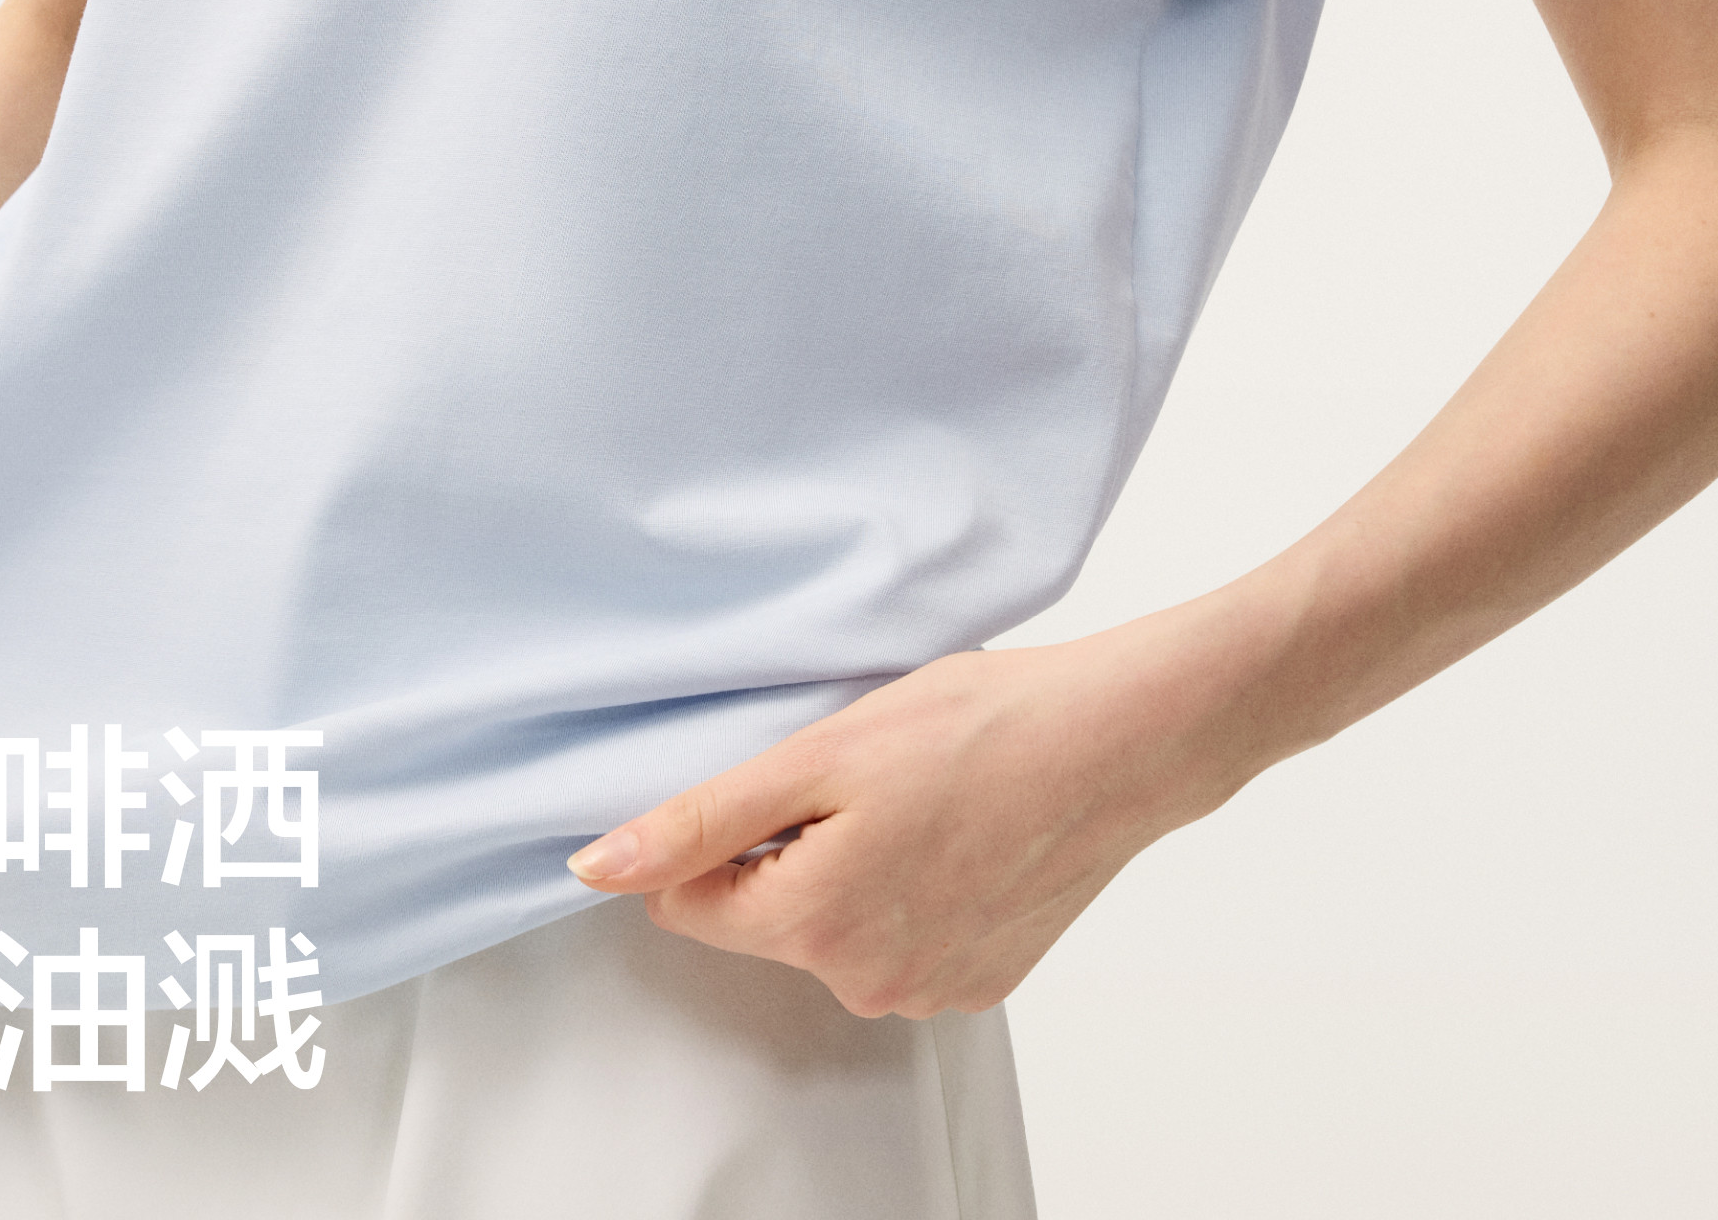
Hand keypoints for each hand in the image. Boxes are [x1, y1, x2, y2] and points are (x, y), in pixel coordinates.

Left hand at [565, 595, 1277, 1017]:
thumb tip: (595, 869)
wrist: (1121, 739)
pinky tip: (954, 827)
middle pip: (765, 917)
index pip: (687, 902)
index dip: (714, 832)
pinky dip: (910, 887)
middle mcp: (868, 984)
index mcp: (815, 926)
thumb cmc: (978, 725)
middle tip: (854, 774)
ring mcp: (933, 991)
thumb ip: (702, 821)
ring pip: (835, 928)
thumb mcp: (818, 753)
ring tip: (912, 794)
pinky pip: (902, 939)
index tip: (773, 777)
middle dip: (785, 846)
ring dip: (849, 865)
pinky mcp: (984, 979)